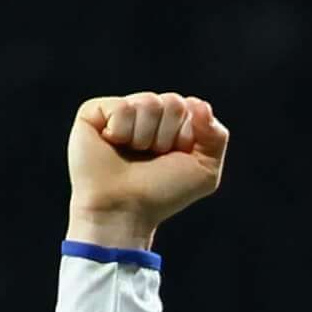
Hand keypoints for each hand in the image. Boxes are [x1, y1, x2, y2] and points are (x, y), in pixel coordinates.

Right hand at [65, 91, 229, 248]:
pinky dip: (121, 131)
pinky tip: (111, 144)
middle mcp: (146, 115)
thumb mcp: (204, 171)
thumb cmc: (162, 193)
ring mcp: (120, 112)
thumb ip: (216, 136)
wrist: (124, 209)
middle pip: (172, 102)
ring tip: (132, 153)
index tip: (174, 157)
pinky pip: (122, 106)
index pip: (191, 108)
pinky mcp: (94, 112)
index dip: (187, 137)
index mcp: (172, 124)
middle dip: (167, 136)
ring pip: (148, 102)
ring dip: (145, 137)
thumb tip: (198, 103)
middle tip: (151, 156)